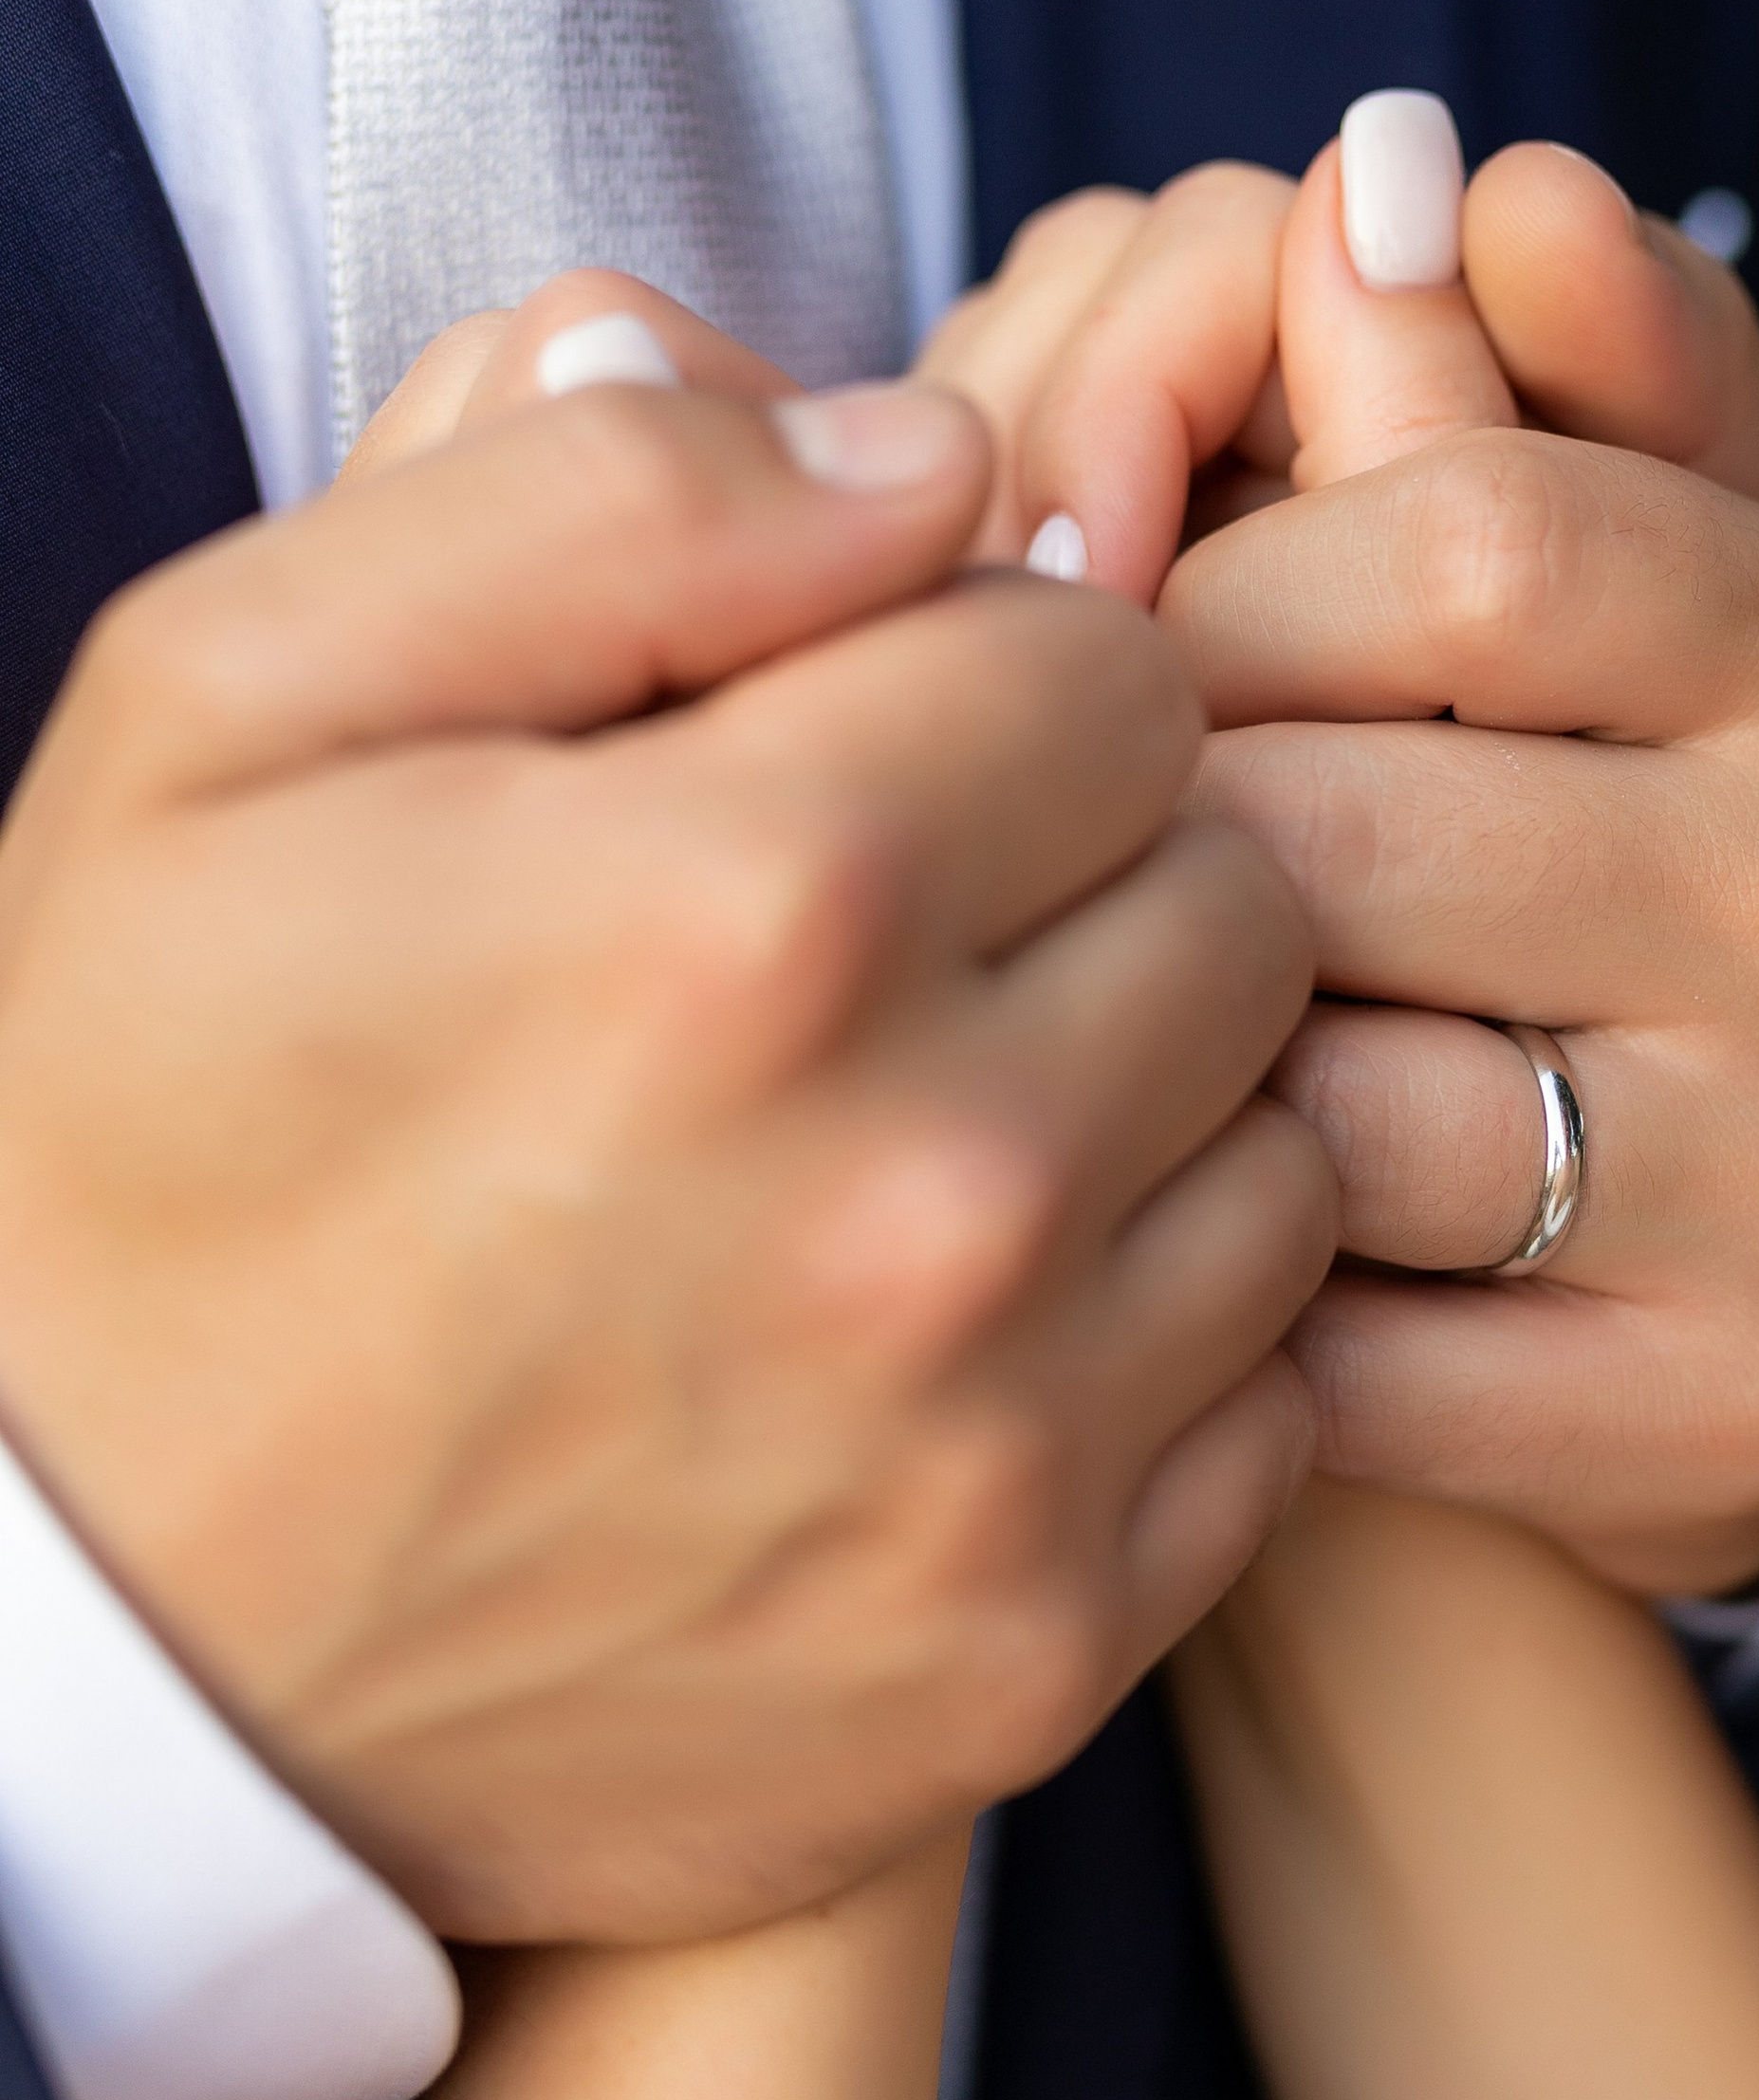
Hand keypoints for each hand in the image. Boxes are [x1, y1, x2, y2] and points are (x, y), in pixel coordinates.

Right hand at [0, 300, 1333, 1937]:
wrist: (86, 1642)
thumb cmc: (130, 1149)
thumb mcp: (223, 712)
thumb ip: (591, 499)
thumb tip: (928, 443)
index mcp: (755, 899)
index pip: (1115, 662)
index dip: (989, 676)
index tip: (861, 754)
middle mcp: (932, 1187)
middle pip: (1246, 895)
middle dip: (1100, 875)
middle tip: (896, 949)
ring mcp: (1002, 1454)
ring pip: (1296, 1144)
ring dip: (1157, 1108)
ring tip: (927, 1139)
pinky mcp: (1033, 1655)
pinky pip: (1276, 1410)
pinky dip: (1164, 1350)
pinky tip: (968, 1339)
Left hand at [972, 131, 1758, 1592]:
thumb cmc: (1632, 830)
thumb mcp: (1658, 557)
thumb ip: (1544, 362)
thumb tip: (1408, 176)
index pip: (1464, 545)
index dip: (1211, 588)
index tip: (1102, 639)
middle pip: (1349, 829)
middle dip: (1150, 842)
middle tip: (1059, 863)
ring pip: (1322, 1102)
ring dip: (1165, 1071)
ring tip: (1125, 1041)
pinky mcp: (1712, 1413)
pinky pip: (1336, 1351)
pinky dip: (1214, 1295)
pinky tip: (1199, 1237)